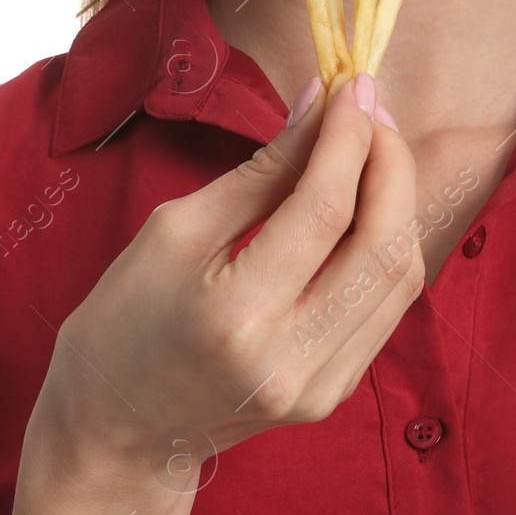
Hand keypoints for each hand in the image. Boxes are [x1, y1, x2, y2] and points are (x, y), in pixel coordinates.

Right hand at [22, 70, 423, 496]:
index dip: (348, 137)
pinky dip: (388, 243)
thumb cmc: (127, 315)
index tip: (349, 85)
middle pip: (382, 243)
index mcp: (237, 316)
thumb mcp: (177, 228)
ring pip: (400, 274)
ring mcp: (319, 387)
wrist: (115, 428)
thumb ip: (262, 171)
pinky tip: (368, 202)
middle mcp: (290, 359)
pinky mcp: (333, 395)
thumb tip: (320, 102)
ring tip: (372, 145)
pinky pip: (388, 306)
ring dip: (399, 198)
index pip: (325, 209)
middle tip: (368, 108)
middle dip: (389, 161)